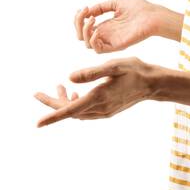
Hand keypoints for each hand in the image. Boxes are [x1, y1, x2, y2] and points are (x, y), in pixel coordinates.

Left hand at [34, 56, 155, 126]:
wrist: (153, 84)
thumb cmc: (134, 70)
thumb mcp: (113, 66)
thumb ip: (91, 72)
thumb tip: (69, 78)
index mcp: (98, 98)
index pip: (69, 110)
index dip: (52, 116)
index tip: (37, 124)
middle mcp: (99, 109)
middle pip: (69, 111)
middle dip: (52, 103)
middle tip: (36, 94)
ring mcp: (104, 112)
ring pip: (76, 111)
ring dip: (64, 101)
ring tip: (57, 86)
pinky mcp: (107, 111)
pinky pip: (84, 112)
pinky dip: (74, 103)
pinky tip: (73, 92)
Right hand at [72, 0, 159, 52]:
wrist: (153, 16)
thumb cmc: (139, 8)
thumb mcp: (116, 3)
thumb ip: (101, 7)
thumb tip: (87, 11)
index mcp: (106, 25)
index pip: (85, 26)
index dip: (79, 18)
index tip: (83, 8)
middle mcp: (106, 34)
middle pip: (81, 36)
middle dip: (77, 23)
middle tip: (85, 13)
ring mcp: (110, 41)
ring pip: (86, 44)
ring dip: (84, 30)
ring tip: (93, 19)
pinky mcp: (115, 46)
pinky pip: (97, 49)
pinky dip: (92, 39)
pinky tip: (98, 29)